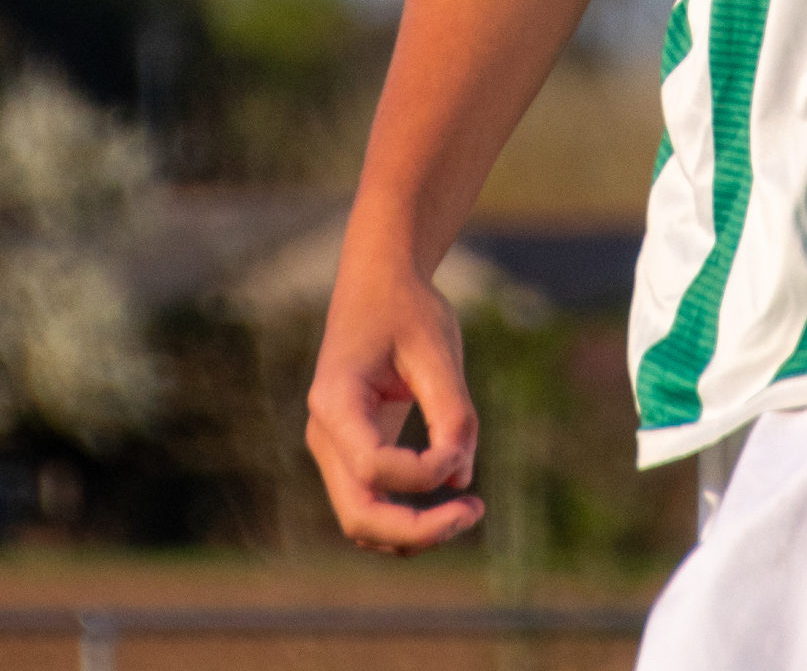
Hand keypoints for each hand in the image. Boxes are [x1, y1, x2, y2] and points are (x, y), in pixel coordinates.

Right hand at [305, 259, 484, 553]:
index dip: (423, 470)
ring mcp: (333, 450)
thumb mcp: (437, 349)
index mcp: (335, 401)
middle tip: (473, 512)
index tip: (461, 447)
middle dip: (417, 530)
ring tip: (469, 510)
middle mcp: (324, 435)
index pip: (372, 465)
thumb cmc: (407, 309)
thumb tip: (461, 480)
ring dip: (414, 532)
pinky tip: (452, 500)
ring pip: (363, 522)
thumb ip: (452, 412)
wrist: (378, 283)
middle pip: (358, 516)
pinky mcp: (351, 455)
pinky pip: (373, 503)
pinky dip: (408, 516)